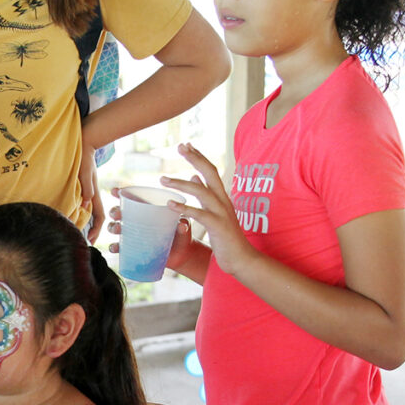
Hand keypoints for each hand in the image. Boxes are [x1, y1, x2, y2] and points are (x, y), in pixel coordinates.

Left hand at [78, 151, 102, 240]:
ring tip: (76, 234)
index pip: (100, 216)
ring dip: (84, 225)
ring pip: (88, 214)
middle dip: (91, 232)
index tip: (89, 240)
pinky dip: (78, 216)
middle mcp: (92, 196)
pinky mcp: (81, 190)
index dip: (96, 230)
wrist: (84, 144)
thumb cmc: (84, 158)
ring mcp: (87, 194)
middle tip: (83, 242)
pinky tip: (71, 219)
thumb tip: (86, 204)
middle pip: (95, 219)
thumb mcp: (85, 172)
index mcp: (95, 194)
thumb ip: (86, 187)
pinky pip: (81, 207)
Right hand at [107, 188, 197, 271]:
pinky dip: (114, 247)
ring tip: (117, 229)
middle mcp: (136, 221)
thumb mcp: (183, 225)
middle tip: (117, 214)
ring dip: (112, 227)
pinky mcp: (133, 250)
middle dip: (114, 211)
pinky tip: (115, 247)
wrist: (182, 254)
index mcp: (146, 210)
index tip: (115, 191)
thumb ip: (183, 223)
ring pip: (116, 228)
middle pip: (119, 213)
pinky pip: (119, 248)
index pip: (130, 199)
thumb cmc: (182, 234)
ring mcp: (133, 235)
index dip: (119, 194)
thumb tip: (182, 224)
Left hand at [161, 143, 256, 276]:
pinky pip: (200, 214)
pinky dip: (184, 208)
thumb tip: (194, 176)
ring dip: (181, 184)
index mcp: (221, 197)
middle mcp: (223, 200)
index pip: (211, 170)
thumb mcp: (214, 212)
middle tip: (180, 146)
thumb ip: (206, 194)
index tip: (186, 145)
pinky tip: (170, 205)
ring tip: (163, 180)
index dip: (199, 156)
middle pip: (210, 172)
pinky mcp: (218, 226)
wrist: (241, 259)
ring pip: (202, 192)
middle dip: (195, 158)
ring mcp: (222, 213)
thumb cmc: (226, 238)